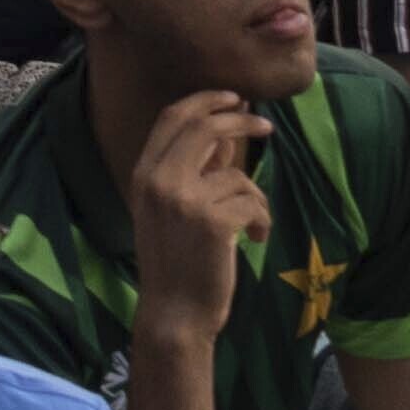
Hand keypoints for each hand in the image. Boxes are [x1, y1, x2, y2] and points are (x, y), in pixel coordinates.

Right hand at [120, 78, 266, 357]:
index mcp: (143, 174)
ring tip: (252, 224)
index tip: (234, 97)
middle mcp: (159, 181)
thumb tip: (224, 137)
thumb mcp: (173, 209)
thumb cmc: (176, 261)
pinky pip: (252, 203)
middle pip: (205, 128)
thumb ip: (194, 170)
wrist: (174, 312)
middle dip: (240, 120)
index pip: (173, 117)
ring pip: (237, 175)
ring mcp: (185, 200)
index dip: (205, 101)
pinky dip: (261, 220)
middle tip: (265, 126)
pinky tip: (254, 239)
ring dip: (255, 198)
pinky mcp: (213, 222)